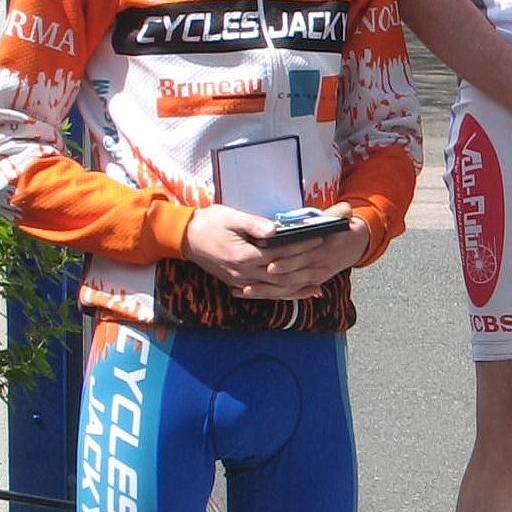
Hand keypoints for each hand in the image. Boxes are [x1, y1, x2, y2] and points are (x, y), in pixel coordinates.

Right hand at [183, 203, 368, 298]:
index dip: (301, 247)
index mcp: (244, 255)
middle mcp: (244, 274)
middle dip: (305, 270)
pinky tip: (296, 293)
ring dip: (298, 288)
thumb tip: (275, 230)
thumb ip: (254, 224)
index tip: (319, 239)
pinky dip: (282, 295)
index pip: (280, 253)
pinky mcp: (238, 285)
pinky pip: (265, 293)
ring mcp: (240, 282)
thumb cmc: (209, 223)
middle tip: (327, 264)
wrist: (184, 238)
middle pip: (282, 276)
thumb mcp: (231, 217)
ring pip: (275, 289)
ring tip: (318, 286)